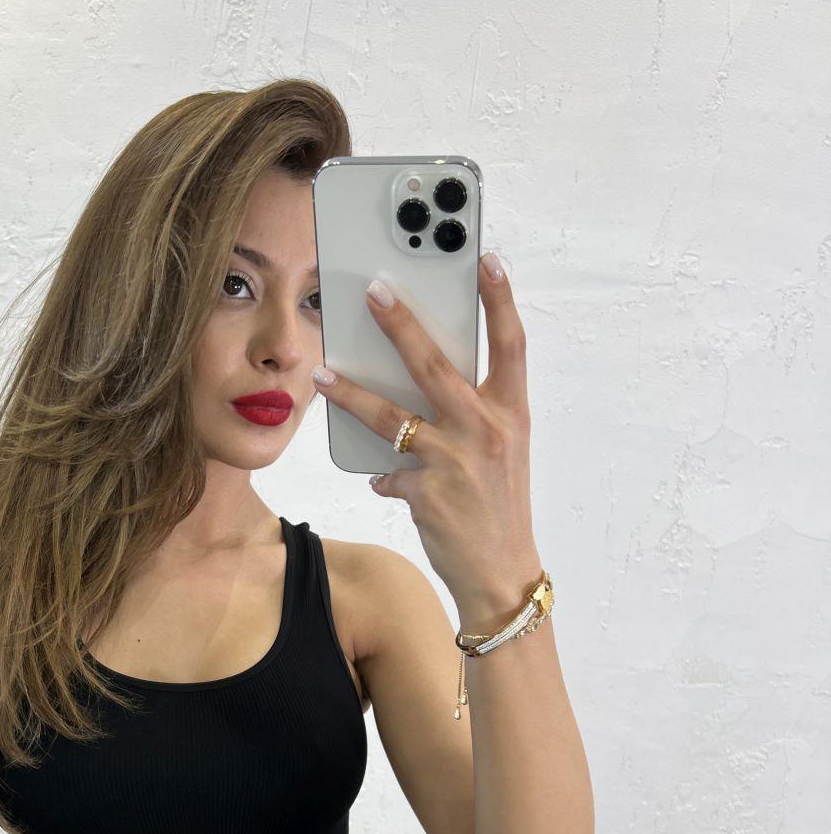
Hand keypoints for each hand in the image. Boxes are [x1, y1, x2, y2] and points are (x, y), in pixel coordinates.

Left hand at [311, 253, 539, 619]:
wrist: (500, 574)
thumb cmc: (499, 508)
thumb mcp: (500, 452)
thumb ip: (471, 415)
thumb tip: (425, 387)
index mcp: (511, 414)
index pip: (511, 344)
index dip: (499, 299)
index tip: (486, 259)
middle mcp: (485, 430)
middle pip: (435, 364)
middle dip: (400, 323)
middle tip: (373, 291)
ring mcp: (454, 461)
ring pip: (390, 415)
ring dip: (351, 393)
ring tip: (322, 374)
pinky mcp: (425, 492)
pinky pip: (387, 471)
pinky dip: (380, 474)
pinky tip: (379, 479)